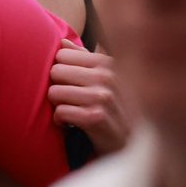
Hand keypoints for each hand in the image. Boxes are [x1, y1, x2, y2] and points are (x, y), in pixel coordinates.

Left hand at [47, 39, 130, 154]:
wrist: (131, 145)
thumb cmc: (114, 108)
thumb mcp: (106, 79)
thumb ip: (85, 58)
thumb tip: (62, 41)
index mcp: (107, 63)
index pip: (61, 54)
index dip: (61, 71)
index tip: (71, 84)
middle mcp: (107, 77)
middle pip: (55, 72)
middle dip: (57, 87)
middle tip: (70, 100)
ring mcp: (103, 97)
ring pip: (54, 92)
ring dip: (58, 105)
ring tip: (71, 111)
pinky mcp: (96, 118)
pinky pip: (60, 112)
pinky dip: (60, 120)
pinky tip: (71, 124)